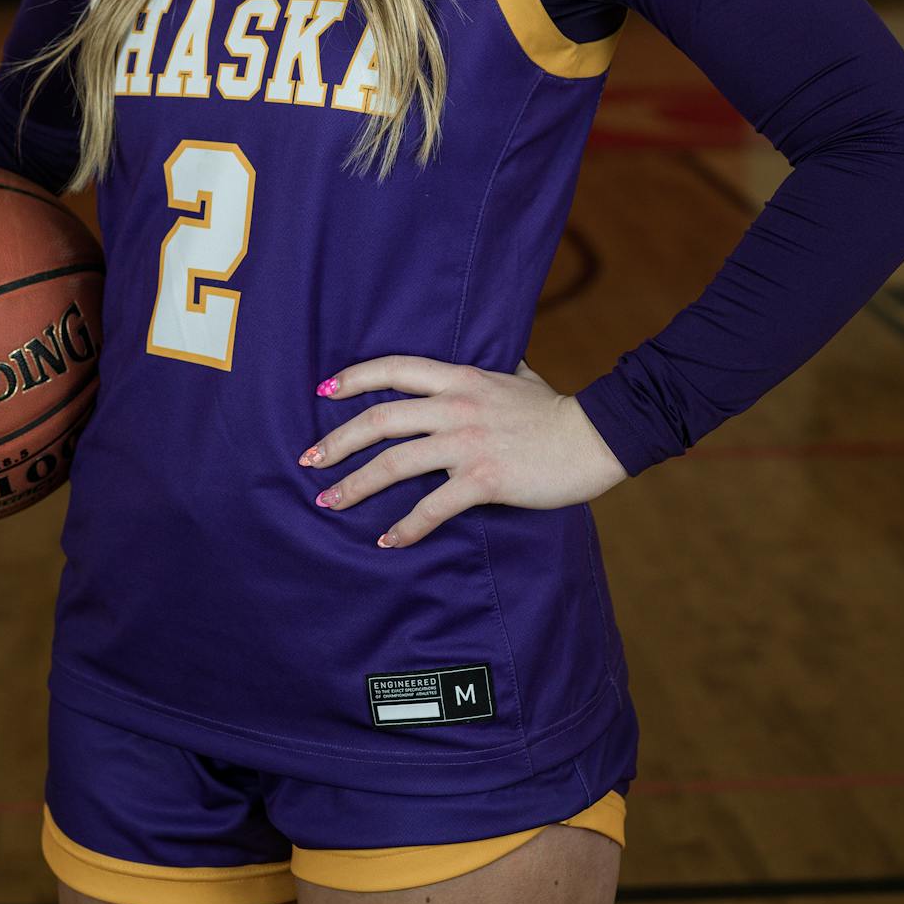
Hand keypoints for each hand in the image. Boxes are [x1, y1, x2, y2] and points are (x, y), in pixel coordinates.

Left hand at [298, 355, 628, 548]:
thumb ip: (492, 370)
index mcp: (460, 377)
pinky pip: (433, 506)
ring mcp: (468, 443)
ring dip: (356, 485)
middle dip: (338, 440)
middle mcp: (456, 406)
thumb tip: (489, 362)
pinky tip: (386, 540)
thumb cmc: (555, 410)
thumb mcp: (517, 375)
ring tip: (328, 502)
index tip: (323, 391)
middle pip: (381, 418)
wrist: (595, 436)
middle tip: (308, 459)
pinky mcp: (484, 479)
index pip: (394, 369)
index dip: (354, 378)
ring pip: (396, 463)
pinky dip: (405, 526)